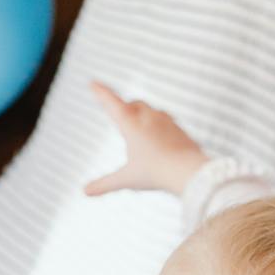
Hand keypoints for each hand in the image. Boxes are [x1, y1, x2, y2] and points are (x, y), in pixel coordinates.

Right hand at [83, 82, 209, 197]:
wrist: (189, 171)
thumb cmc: (156, 174)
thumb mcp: (127, 179)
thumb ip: (105, 184)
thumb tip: (85, 191)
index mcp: (131, 125)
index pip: (112, 103)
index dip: (101, 92)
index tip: (93, 83)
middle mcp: (148, 117)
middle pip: (134, 104)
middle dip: (124, 106)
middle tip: (118, 108)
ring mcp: (166, 121)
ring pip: (151, 110)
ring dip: (142, 114)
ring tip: (139, 122)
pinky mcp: (179, 128)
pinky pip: (167, 121)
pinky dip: (158, 125)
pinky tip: (160, 134)